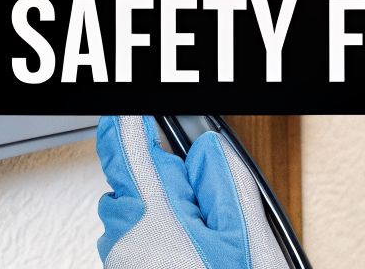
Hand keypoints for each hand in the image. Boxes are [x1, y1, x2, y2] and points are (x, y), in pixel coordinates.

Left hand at [96, 115, 287, 267]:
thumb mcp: (245, 238)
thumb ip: (222, 182)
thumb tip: (204, 150)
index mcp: (153, 221)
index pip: (124, 152)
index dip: (128, 125)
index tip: (131, 111)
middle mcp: (123, 244)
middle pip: (131, 186)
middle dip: (163, 184)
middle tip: (205, 208)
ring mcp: (119, 268)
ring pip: (132, 219)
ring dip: (160, 217)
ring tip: (204, 246)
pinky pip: (132, 246)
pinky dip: (156, 243)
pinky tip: (191, 261)